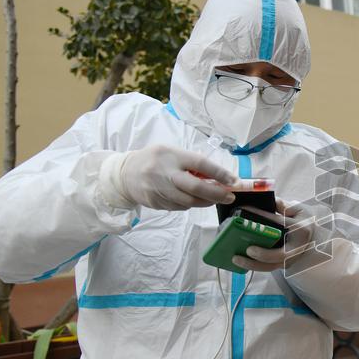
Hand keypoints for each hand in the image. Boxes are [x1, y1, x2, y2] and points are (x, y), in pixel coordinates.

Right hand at [115, 145, 237, 210]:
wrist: (124, 174)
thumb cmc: (155, 160)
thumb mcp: (172, 152)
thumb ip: (192, 163)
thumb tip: (219, 177)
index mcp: (172, 156)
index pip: (200, 164)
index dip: (219, 173)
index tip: (234, 181)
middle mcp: (164, 173)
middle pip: (196, 188)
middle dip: (217, 194)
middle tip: (230, 197)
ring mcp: (158, 189)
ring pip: (189, 201)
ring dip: (205, 201)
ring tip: (213, 198)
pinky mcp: (155, 202)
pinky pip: (179, 207)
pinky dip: (189, 203)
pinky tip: (189, 198)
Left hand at [232, 198, 315, 271]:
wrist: (311, 237)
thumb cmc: (303, 222)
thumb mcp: (298, 210)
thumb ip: (284, 205)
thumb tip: (272, 202)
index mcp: (300, 229)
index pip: (279, 222)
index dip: (262, 216)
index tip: (245, 210)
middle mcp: (297, 247)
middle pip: (280, 255)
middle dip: (263, 254)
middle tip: (248, 250)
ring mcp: (290, 259)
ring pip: (271, 266)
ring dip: (253, 264)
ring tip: (236, 258)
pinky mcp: (282, 265)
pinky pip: (267, 267)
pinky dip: (253, 265)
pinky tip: (240, 262)